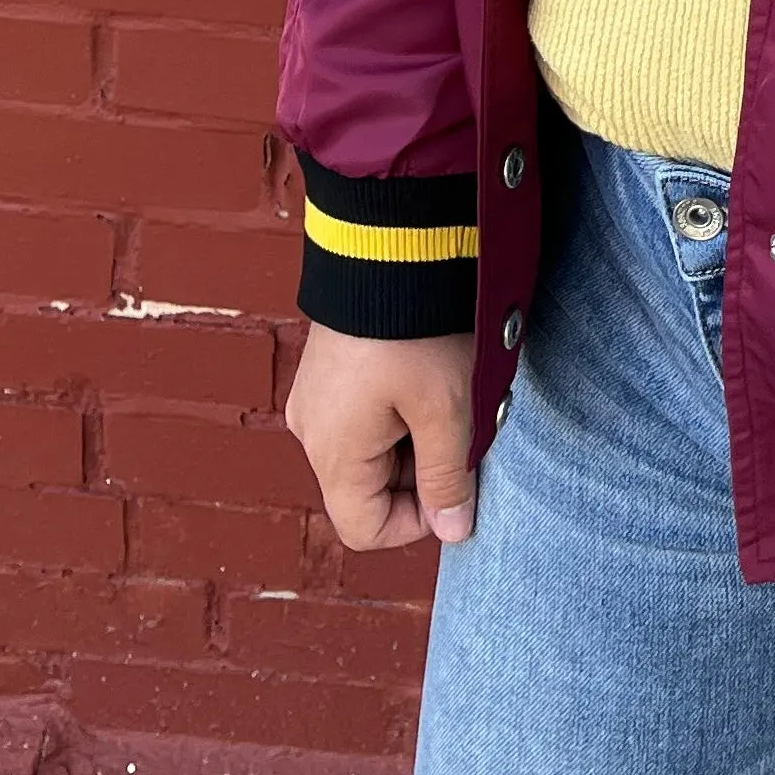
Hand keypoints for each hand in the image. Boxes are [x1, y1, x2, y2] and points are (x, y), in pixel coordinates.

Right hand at [284, 322, 477, 551]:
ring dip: (414, 437)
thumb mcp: (447, 410)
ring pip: (371, 450)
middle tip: (462, 429)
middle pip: (368, 488)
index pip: (366, 528)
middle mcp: (311, 430)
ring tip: (448, 395)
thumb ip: (448, 477)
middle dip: (422, 472)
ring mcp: (316, 396)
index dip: (417, 522)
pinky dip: (400, 408)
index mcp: (332, 452)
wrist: (390, 244)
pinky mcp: (328, 369)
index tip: (457, 482)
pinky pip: (364, 413)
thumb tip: (454, 531)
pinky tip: (428, 374)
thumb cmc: (419, 332)